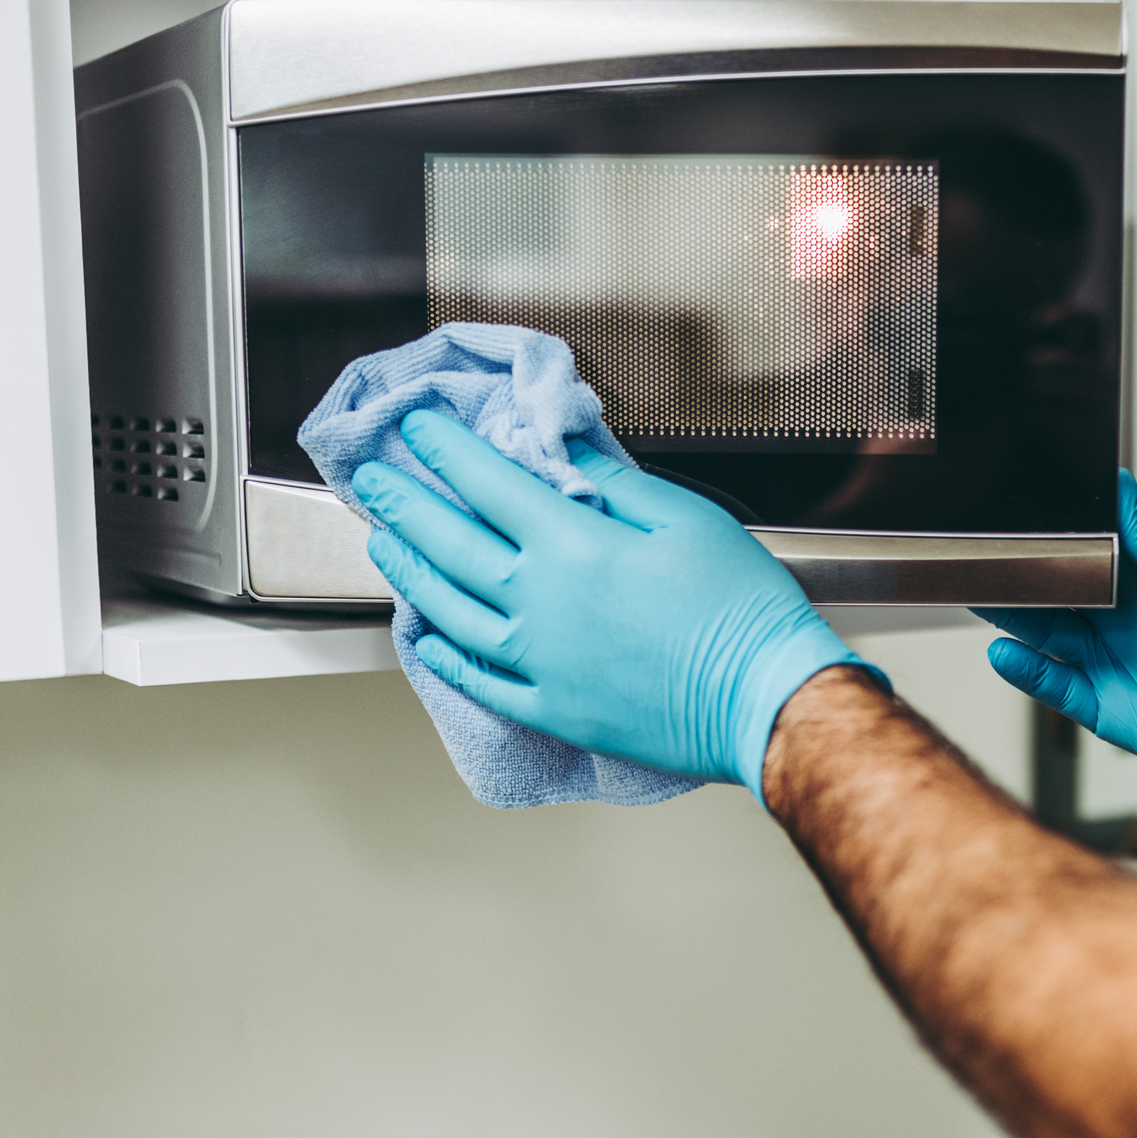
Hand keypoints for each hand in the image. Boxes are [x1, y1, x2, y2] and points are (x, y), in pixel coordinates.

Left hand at [352, 410, 876, 800]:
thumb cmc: (740, 608)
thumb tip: (565, 452)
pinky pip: (479, 680)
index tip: (419, 427)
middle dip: (404, 506)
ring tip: (384, 548)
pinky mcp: (553, 709)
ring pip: (449, 612)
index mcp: (573, 546)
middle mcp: (540, 603)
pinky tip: (425, 639)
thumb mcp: (686, 518)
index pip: (488, 484)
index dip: (446, 450)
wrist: (764, 698)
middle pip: (451, 545)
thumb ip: (613, 483)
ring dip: (409, 574)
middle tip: (372, 483)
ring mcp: (540, 662)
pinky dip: (444, 657)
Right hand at [979, 470, 1136, 802]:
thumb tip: (1120, 487)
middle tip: (976, 549)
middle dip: (1021, 573)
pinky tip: (1003, 652)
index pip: (1092, 550)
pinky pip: (1061, 690)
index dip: (1056, 533)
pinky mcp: (1115, 713)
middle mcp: (1132, 623)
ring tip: (973, 592)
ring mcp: (1120, 668)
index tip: (1016, 509)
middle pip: (1061, 593)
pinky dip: (1030, 673)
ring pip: (1050, 637)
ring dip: (1013, 617)